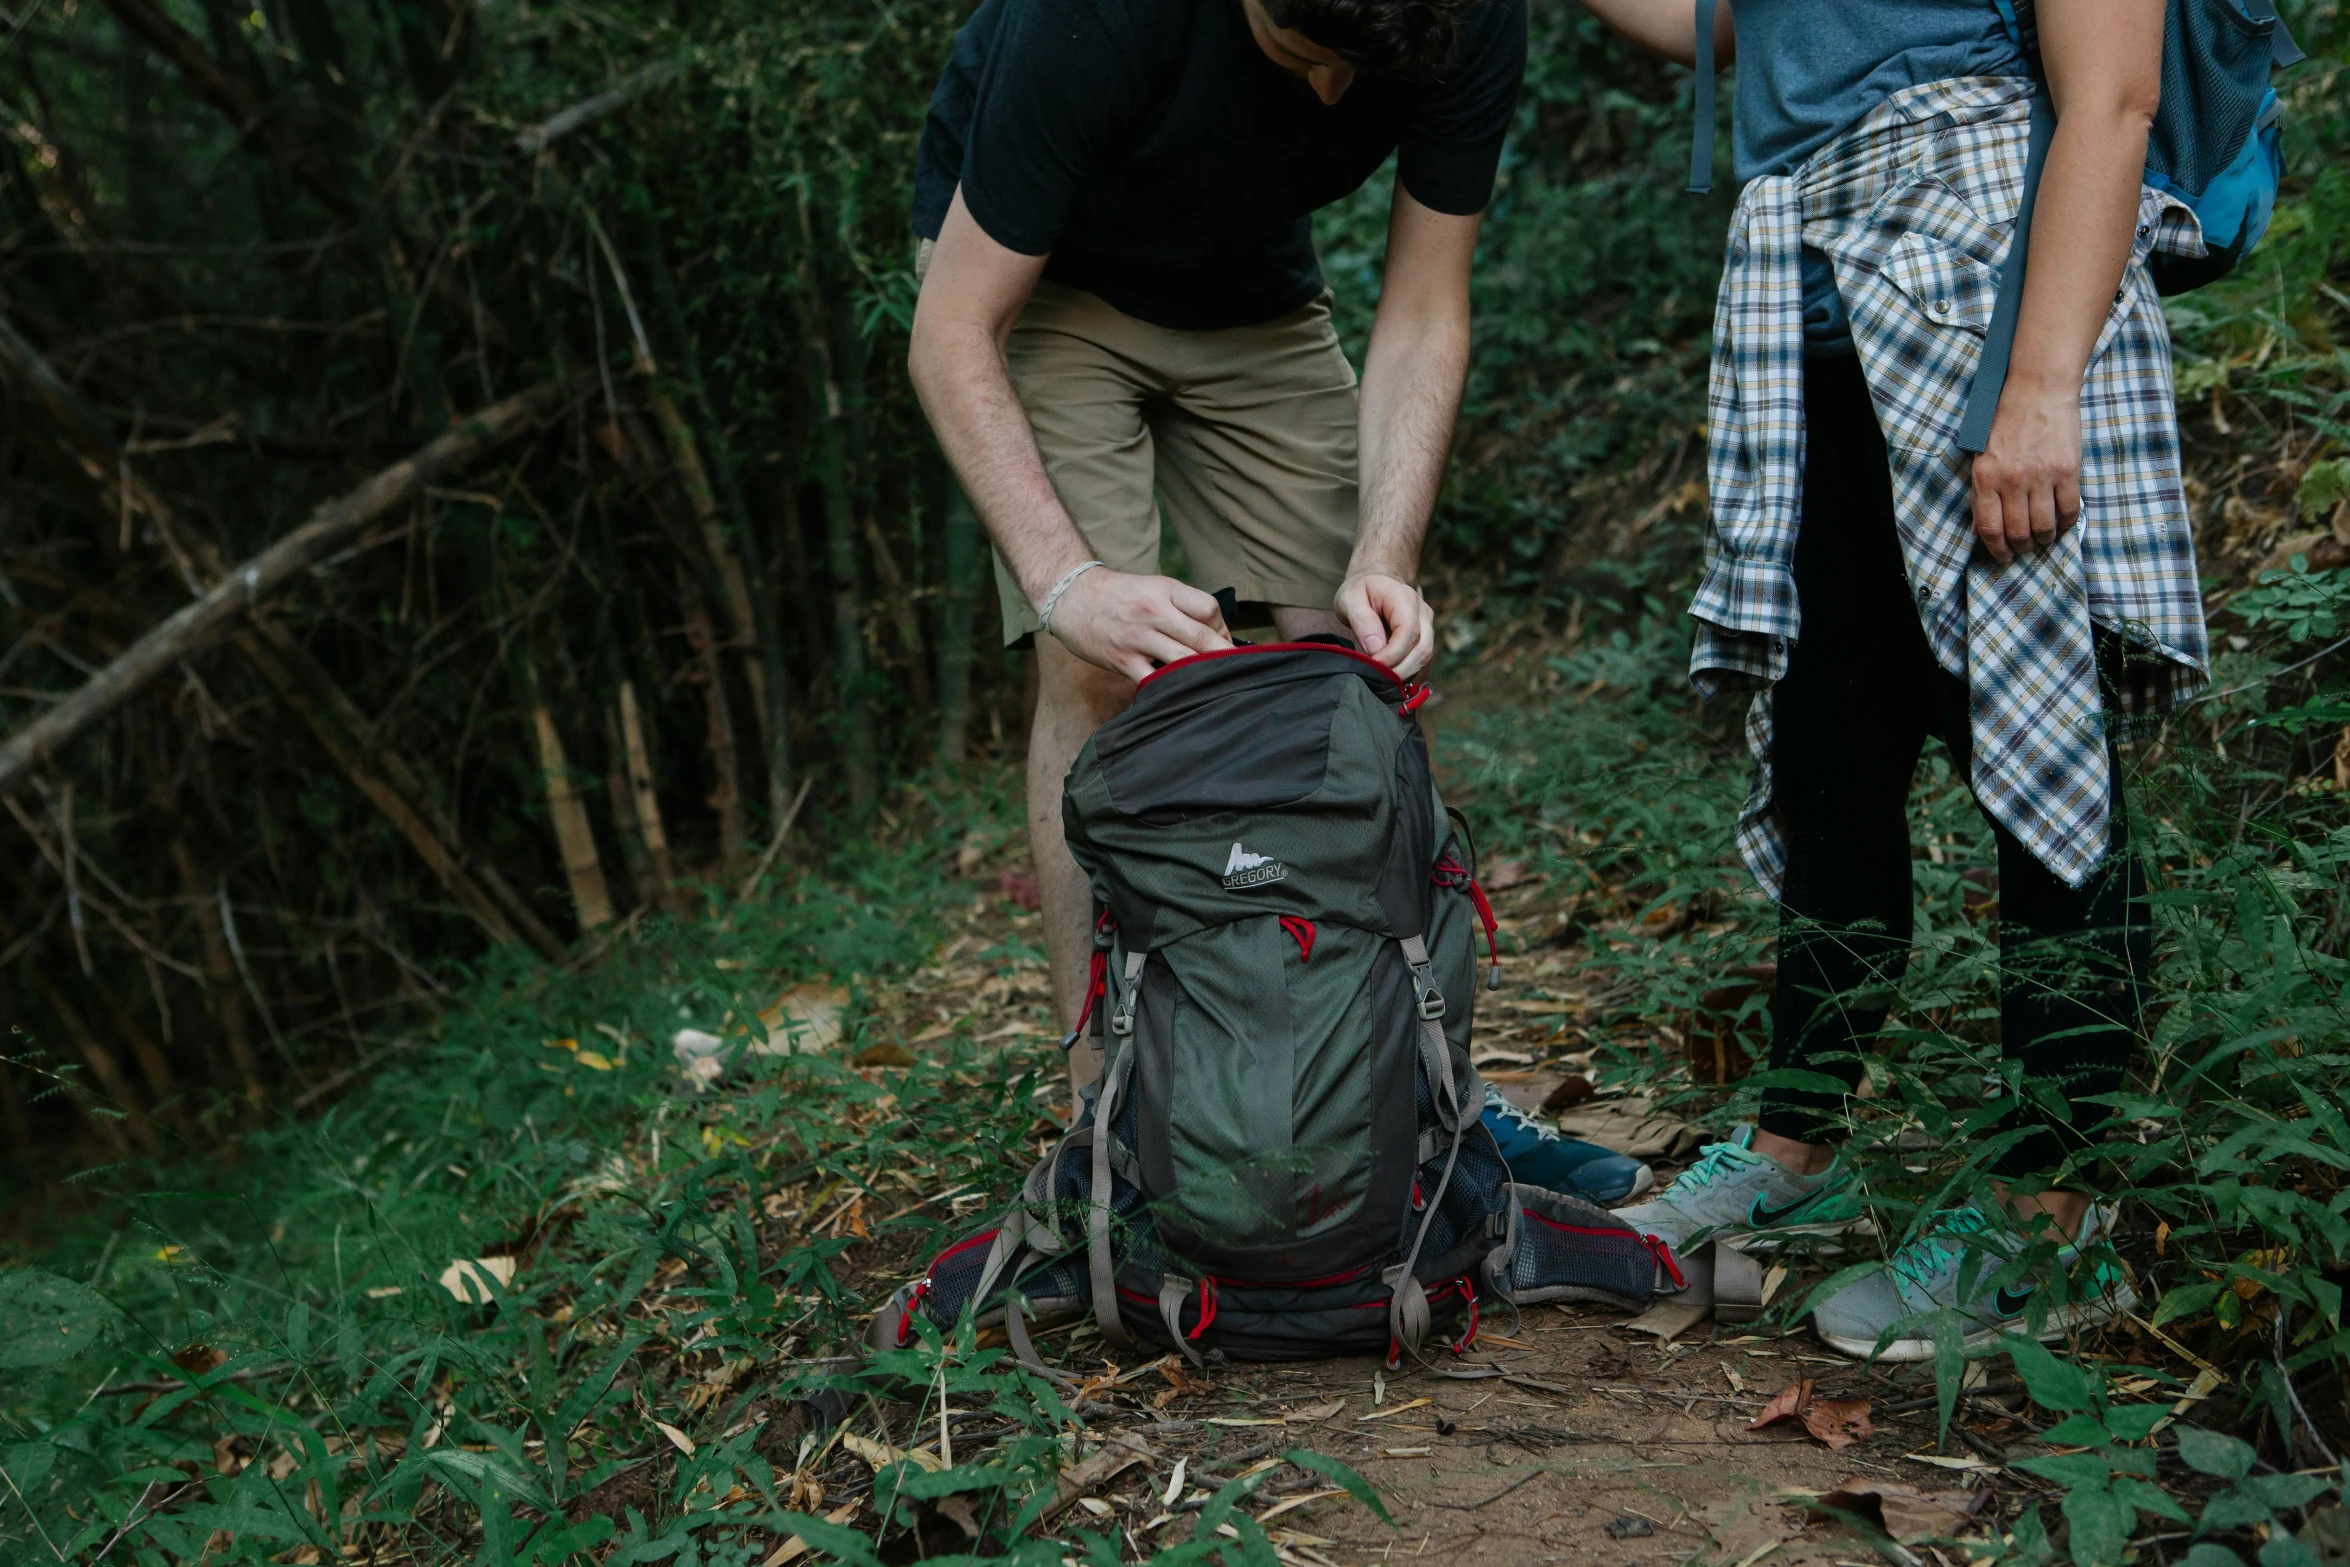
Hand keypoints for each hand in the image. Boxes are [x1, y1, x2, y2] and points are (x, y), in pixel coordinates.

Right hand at [1044, 567, 1229, 681]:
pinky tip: (1179, 694)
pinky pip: (1152, 680)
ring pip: (1184, 660)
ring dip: (1202, 675)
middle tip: (1236, 672)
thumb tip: (1218, 636)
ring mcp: (1138, 637)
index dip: (1223, 630)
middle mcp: (1154, 611)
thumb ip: (1183, 607)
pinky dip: (1168, 689)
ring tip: (1214, 686)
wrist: (1071, 597)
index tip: (1225, 646)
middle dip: (1223, 657)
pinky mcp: (1122, 659)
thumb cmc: (1119, 596)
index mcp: (1166, 590)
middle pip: (1202, 637)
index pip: (1209, 609)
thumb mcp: (1153, 588)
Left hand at [1336, 571, 1434, 678]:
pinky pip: (1420, 659)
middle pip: (1422, 648)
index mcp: (1404, 598)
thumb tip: (1376, 648)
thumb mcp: (1350, 599)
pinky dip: (1405, 671)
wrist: (1375, 583)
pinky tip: (1387, 675)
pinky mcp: (1424, 637)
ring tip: (1379, 678)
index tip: (1372, 664)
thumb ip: (1362, 621)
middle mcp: (1422, 611)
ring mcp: (1427, 624)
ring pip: (1424, 657)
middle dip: (1399, 669)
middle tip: (1375, 678)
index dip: (1392, 654)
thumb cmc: (1360, 591)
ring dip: (1403, 673)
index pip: (1408, 632)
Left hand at [1971, 383, 2082, 563]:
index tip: (2004, 556)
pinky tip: (2064, 522)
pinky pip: (2069, 509)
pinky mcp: (2067, 470)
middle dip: (2023, 547)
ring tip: (2045, 537)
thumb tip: (1979, 530)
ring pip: (2044, 526)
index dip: (1998, 549)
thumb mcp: (1982, 457)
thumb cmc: (2006, 423)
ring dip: (2046, 539)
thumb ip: (1981, 493)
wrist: (2038, 391)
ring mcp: (2041, 476)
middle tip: (2027, 548)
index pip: (1990, 528)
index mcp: (1985, 477)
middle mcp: (2011, 480)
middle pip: (2018, 532)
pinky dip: (2067, 523)